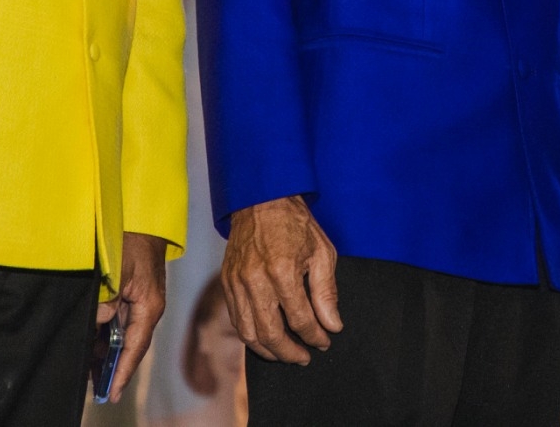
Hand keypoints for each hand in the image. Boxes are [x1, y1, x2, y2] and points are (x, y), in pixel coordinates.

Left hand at [97, 232, 168, 394]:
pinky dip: (107, 335)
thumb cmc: (131, 241)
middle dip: (113, 367)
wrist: (142, 220)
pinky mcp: (133, 295)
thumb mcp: (117, 270)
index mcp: (149, 306)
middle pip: (130, 346)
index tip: (112, 393)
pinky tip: (93, 342)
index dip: (123, 371)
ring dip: (107, 352)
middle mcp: (148, 309)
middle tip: (96, 388)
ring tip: (89, 369)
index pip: (135, 347)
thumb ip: (106, 299)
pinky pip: (120, 322)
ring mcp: (141, 302)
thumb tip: (98, 321)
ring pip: (124, 336)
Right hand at [223, 195, 341, 364]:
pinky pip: (236, 319)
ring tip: (285, 354)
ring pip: (248, 332)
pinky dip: (251, 335)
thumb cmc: (296, 225)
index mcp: (283, 271)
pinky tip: (266, 338)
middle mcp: (256, 280)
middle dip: (290, 352)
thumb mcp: (322, 253)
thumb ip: (326, 292)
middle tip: (304, 358)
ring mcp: (237, 283)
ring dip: (268, 350)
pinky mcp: (227, 283)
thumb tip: (332, 325)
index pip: (300, 318)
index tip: (324, 342)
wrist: (262, 201)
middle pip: (271, 333)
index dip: (314, 336)